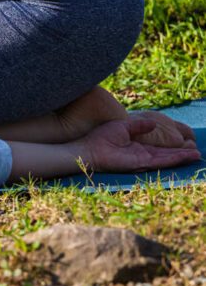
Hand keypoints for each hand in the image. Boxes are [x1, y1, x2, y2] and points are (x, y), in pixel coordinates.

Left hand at [74, 117, 201, 173]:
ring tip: (197, 155)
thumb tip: (153, 123)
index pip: (160, 147)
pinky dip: (172, 159)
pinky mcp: (140, 162)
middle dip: (182, 154)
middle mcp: (143, 154)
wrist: (89, 147)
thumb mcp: (123, 127)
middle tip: (198, 153)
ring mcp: (142, 159)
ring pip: (167, 159)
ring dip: (181, 157)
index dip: (173, 147)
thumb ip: (139, 126)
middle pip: (167, 155)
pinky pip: (160, 161)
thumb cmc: (101, 137)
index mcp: (139, 146)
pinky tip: (184, 157)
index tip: (187, 144)